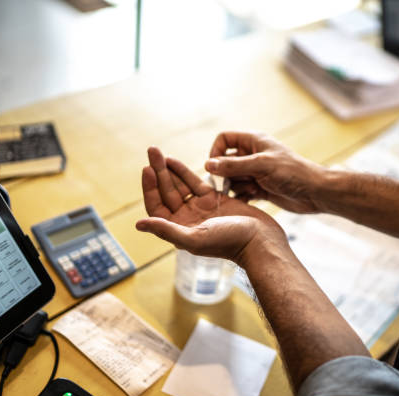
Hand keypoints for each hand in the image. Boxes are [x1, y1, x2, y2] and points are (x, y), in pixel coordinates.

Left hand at [136, 147, 286, 262]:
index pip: (156, 206)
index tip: (147, 169)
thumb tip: (138, 224)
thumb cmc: (230, 242)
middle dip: (158, 171)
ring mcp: (200, 209)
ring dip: (169, 169)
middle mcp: (187, 219)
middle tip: (152, 150)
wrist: (260, 240)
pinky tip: (175, 161)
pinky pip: (196, 183)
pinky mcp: (215, 200)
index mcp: (179, 229)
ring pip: (180, 185)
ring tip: (159, 152)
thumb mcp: (195, 238)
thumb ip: (167, 230)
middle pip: (166, 192)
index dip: (149, 188)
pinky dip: (185, 172)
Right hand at [205, 131, 324, 213]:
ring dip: (235, 187)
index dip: (216, 152)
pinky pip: (241, 192)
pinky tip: (250, 200)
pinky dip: (241, 197)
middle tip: (228, 187)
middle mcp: (252, 155)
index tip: (215, 168)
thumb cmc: (292, 173)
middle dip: (225, 175)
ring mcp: (255, 173)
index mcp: (253, 141)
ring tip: (250, 191)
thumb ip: (233, 165)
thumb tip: (208, 165)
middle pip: (225, 162)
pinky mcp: (259, 188)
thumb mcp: (261, 166)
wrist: (315, 193)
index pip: (224, 139)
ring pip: (232, 179)